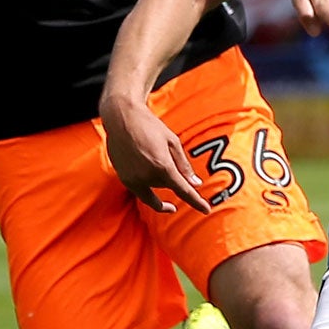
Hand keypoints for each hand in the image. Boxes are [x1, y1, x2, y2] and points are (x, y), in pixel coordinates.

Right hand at [99, 95, 212, 214]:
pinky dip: (148, 189)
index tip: (206, 210)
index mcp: (163, 166)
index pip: (184, 191)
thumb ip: (184, 166)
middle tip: (168, 157)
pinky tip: (151, 178)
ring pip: (154, 190)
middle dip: (173, 177)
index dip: (197, 202)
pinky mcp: (124, 179)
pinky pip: (141, 192)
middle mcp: (147, 176)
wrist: (122, 118)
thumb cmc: (150, 126)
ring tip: (154, 157)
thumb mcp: (173, 142)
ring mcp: (133, 179)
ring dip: (159, 181)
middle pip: (168, 187)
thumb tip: (196, 184)